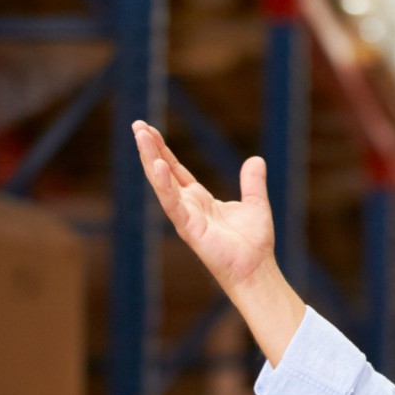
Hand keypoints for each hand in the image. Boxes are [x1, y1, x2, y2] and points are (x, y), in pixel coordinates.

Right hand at [132, 120, 276, 294]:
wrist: (256, 269)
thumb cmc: (253, 243)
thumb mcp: (255, 204)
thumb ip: (252, 182)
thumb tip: (256, 159)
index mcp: (199, 200)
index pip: (175, 170)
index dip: (163, 150)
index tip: (149, 129)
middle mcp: (187, 206)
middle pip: (163, 172)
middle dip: (150, 149)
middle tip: (137, 124)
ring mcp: (185, 217)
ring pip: (162, 183)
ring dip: (151, 159)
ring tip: (141, 136)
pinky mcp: (189, 229)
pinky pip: (173, 203)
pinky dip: (164, 185)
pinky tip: (158, 165)